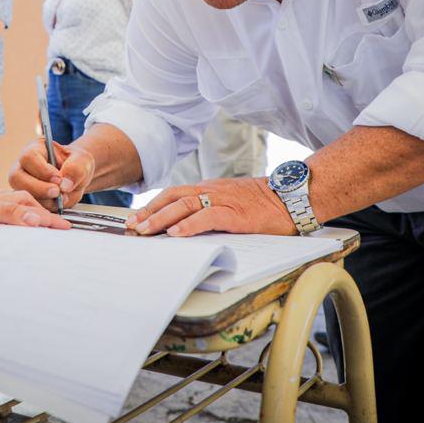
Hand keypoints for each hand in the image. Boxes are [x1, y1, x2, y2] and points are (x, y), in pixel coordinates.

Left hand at [0, 163, 70, 229]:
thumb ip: (8, 214)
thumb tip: (37, 219)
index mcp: (1, 199)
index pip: (32, 208)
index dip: (49, 219)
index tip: (66, 228)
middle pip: (25, 205)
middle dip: (42, 214)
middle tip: (57, 226)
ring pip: (10, 207)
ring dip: (25, 213)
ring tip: (37, 221)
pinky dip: (6, 217)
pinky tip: (1, 223)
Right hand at [8, 138, 95, 211]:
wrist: (78, 176)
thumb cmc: (77, 163)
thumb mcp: (82, 160)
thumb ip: (75, 169)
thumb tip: (64, 186)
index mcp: (35, 149)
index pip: (29, 157)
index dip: (42, 170)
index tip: (58, 179)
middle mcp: (23, 166)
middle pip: (17, 177)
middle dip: (39, 188)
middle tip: (57, 192)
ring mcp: (23, 184)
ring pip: (22, 195)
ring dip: (44, 201)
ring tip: (62, 198)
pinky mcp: (27, 199)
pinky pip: (30, 207)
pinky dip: (46, 209)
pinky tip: (58, 204)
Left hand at [125, 177, 295, 236]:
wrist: (292, 196)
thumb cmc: (265, 204)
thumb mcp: (232, 203)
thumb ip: (212, 210)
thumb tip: (189, 228)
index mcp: (209, 189)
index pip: (174, 194)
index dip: (153, 205)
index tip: (136, 217)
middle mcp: (211, 191)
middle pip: (172, 197)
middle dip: (149, 212)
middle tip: (131, 226)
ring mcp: (223, 200)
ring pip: (184, 205)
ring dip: (161, 218)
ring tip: (144, 230)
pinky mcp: (235, 214)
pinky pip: (207, 216)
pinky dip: (189, 224)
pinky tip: (176, 233)